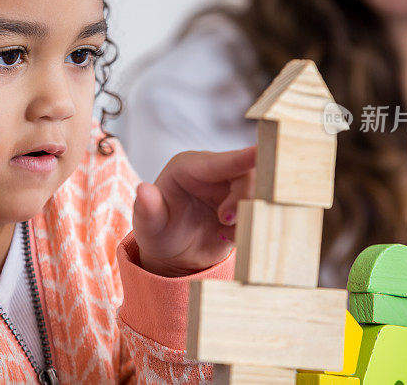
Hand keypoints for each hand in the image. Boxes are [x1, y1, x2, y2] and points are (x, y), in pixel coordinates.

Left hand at [133, 146, 255, 276]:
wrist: (173, 256)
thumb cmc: (157, 233)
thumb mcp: (148, 225)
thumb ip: (147, 209)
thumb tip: (143, 190)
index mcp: (189, 166)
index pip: (222, 162)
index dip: (244, 158)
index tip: (263, 151)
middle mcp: (214, 172)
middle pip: (247, 174)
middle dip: (243, 198)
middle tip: (223, 220)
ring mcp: (231, 188)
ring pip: (258, 192)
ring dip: (246, 215)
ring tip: (222, 231)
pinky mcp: (244, 205)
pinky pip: (260, 210)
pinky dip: (249, 227)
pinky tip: (225, 235)